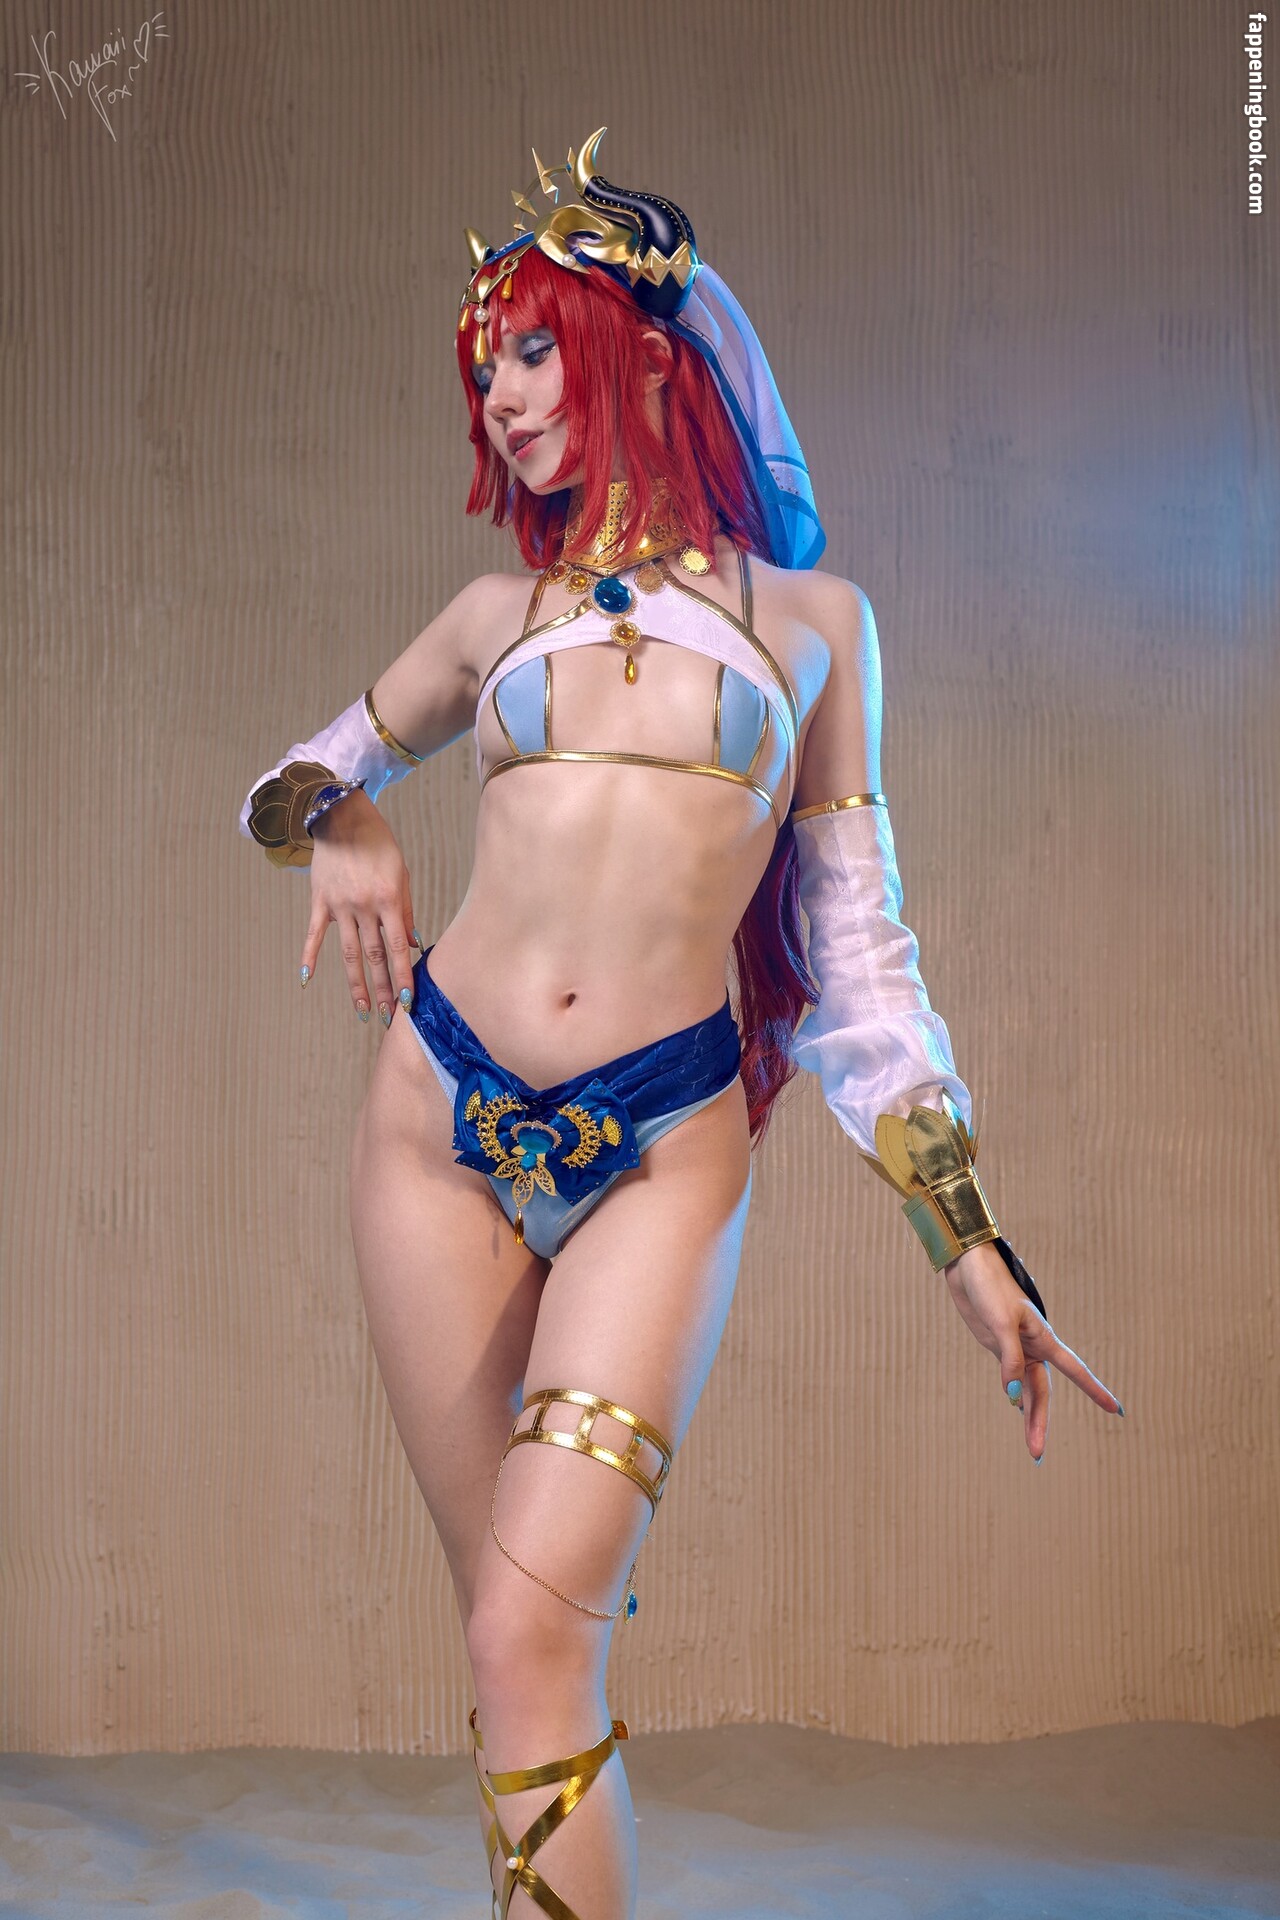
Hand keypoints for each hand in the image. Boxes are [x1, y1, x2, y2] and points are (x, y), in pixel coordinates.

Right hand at [300, 790, 419, 1026]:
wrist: (341, 815)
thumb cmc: (378, 843)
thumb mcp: (401, 873)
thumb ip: (406, 909)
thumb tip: (413, 943)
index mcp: (389, 899)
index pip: (399, 947)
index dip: (404, 976)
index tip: (409, 1001)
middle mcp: (364, 906)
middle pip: (374, 957)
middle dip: (383, 989)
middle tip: (389, 1017)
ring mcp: (339, 905)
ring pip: (349, 953)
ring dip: (356, 985)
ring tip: (363, 1011)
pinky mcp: (319, 900)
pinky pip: (314, 934)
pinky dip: (309, 956)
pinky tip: (306, 979)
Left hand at [942, 1240, 1123, 1462]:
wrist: (968, 1266)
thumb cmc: (989, 1288)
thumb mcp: (1000, 1324)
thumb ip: (1009, 1360)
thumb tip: (1014, 1397)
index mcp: (1043, 1339)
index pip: (1075, 1371)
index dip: (1095, 1391)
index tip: (1118, 1410)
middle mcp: (1034, 1347)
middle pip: (1043, 1393)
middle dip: (1041, 1423)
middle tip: (1037, 1454)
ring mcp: (1016, 1348)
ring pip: (1028, 1389)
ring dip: (1028, 1416)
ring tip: (1032, 1446)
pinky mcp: (998, 1345)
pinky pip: (1012, 1377)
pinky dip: (1016, 1394)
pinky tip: (1017, 1407)